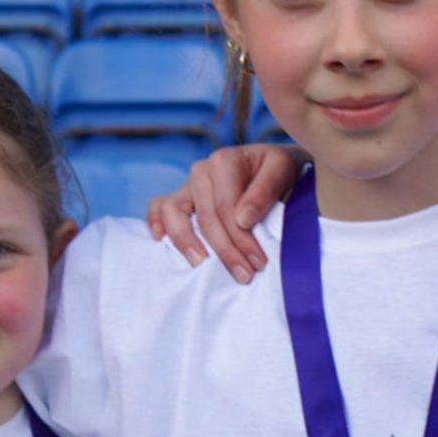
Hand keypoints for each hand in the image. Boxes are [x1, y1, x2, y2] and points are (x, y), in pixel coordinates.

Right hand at [144, 142, 302, 282]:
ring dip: (186, 242)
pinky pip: (158, 206)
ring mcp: (187, 184)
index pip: (227, 207)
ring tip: (200, 266)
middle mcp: (201, 171)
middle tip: (243, 275)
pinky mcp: (180, 196)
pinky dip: (155, 222)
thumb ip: (265, 191)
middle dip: (225, 250)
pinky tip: (161, 241)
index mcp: (224, 161)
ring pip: (173, 212)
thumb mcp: (282, 170)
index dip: (241, 239)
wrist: (270, 166)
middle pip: (205, 217)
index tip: (257, 263)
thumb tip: (242, 219)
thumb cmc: (276, 170)